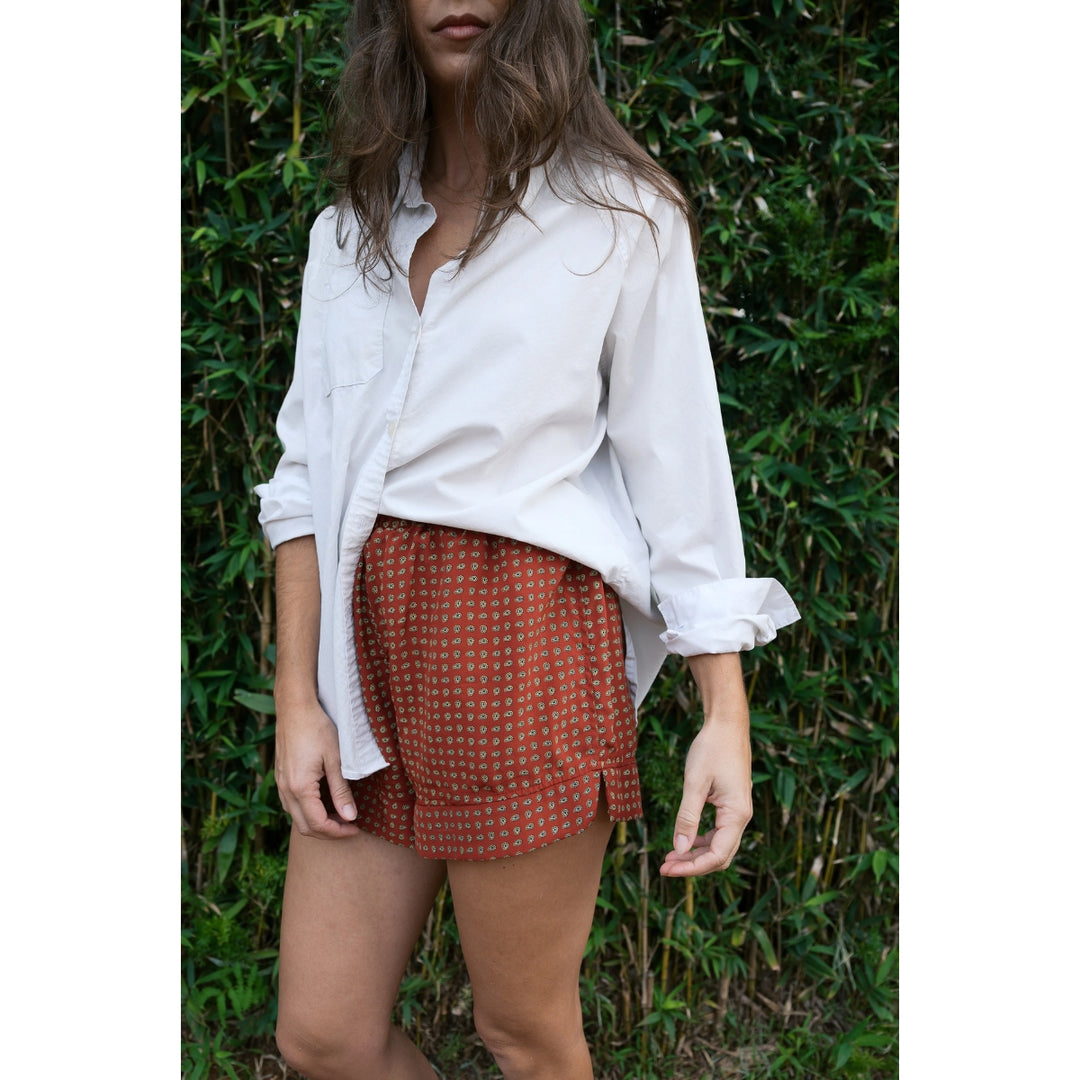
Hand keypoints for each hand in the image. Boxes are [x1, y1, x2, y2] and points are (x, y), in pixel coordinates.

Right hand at [274, 698, 360, 838]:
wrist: (295, 708)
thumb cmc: (316, 728)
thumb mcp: (335, 759)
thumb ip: (341, 791)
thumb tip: (350, 816)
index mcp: (300, 788)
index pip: (318, 824)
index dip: (338, 832)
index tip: (355, 828)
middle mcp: (286, 790)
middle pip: (304, 827)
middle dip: (328, 832)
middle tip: (349, 826)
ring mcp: (280, 784)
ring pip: (296, 817)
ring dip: (317, 823)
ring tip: (339, 815)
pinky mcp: (280, 777)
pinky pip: (291, 805)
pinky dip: (307, 811)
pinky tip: (323, 803)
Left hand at [659, 701, 752, 876]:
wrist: (727, 724)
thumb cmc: (712, 749)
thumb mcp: (694, 783)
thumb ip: (687, 817)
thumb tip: (678, 849)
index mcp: (737, 814)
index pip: (716, 856)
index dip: (691, 868)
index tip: (667, 869)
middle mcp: (742, 817)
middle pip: (720, 856)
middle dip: (692, 865)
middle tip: (664, 867)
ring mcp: (739, 811)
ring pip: (720, 845)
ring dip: (696, 854)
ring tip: (670, 856)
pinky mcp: (732, 804)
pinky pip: (720, 832)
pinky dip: (702, 840)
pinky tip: (686, 839)